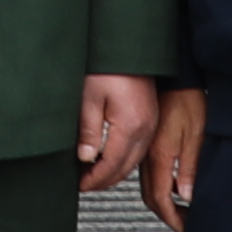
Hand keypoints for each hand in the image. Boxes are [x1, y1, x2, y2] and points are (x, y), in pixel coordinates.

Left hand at [73, 71, 161, 193]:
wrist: (130, 47)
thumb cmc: (109, 66)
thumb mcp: (89, 97)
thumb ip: (88, 131)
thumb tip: (84, 157)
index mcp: (130, 126)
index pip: (111, 165)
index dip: (94, 179)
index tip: (80, 184)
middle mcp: (145, 129)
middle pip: (125, 168)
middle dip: (104, 180)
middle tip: (85, 184)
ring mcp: (151, 124)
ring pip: (134, 161)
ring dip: (114, 172)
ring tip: (94, 174)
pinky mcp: (151, 118)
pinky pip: (139, 149)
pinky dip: (124, 160)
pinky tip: (110, 157)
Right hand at [141, 85, 207, 231]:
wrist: (175, 80)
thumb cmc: (188, 101)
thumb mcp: (196, 135)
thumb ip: (189, 168)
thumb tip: (188, 196)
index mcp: (160, 156)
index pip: (162, 200)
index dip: (174, 219)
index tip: (186, 229)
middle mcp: (147, 157)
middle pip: (150, 198)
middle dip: (167, 216)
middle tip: (184, 225)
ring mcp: (145, 152)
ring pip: (147, 188)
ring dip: (162, 204)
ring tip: (181, 211)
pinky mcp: (147, 146)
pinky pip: (148, 175)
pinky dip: (159, 189)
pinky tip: (173, 188)